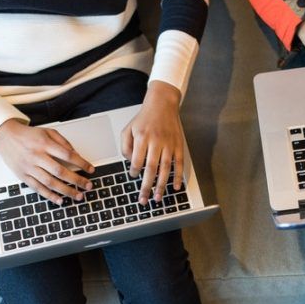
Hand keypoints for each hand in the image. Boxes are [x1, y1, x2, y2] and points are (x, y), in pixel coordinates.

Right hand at [0, 120, 94, 204]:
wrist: (5, 136)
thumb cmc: (28, 135)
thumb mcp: (47, 132)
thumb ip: (63, 142)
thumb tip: (76, 154)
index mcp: (45, 144)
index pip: (68, 155)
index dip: (81, 163)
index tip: (91, 169)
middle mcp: (37, 156)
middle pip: (60, 171)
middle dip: (77, 180)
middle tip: (89, 186)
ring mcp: (29, 167)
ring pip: (50, 182)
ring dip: (66, 191)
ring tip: (78, 196)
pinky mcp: (23, 176)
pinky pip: (38, 188)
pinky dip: (49, 196)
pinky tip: (60, 200)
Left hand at [121, 80, 183, 204]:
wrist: (163, 104)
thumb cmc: (144, 118)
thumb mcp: (128, 128)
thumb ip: (125, 146)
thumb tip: (131, 163)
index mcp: (142, 137)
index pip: (137, 160)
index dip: (134, 171)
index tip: (133, 176)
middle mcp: (156, 141)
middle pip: (151, 168)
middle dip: (146, 186)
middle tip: (143, 199)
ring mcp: (169, 144)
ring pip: (165, 169)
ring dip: (161, 185)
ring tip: (157, 198)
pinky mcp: (178, 145)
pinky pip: (179, 164)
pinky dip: (178, 177)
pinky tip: (175, 187)